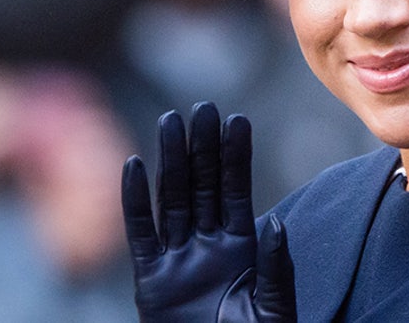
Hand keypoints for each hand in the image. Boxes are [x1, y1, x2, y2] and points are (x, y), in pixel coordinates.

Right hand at [122, 102, 295, 321]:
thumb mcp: (274, 309)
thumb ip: (275, 267)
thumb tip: (273, 223)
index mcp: (243, 249)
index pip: (237, 191)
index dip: (236, 156)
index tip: (237, 120)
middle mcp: (208, 248)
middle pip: (202, 186)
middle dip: (201, 147)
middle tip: (202, 106)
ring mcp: (178, 262)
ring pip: (172, 200)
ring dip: (170, 161)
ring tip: (170, 121)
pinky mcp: (151, 283)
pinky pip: (141, 235)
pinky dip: (135, 202)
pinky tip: (134, 167)